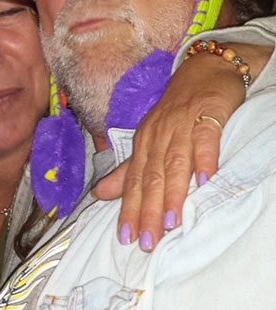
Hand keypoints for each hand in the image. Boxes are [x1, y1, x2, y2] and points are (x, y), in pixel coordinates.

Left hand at [94, 43, 270, 250]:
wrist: (206, 69)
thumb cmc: (177, 110)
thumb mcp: (150, 139)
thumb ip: (129, 170)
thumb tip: (100, 195)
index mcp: (144, 143)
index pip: (134, 181)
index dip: (129, 209)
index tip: (126, 237)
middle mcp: (159, 135)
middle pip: (151, 177)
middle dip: (147, 210)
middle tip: (146, 241)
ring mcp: (182, 124)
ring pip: (175, 162)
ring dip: (172, 192)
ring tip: (170, 221)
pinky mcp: (208, 114)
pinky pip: (205, 139)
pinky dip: (205, 159)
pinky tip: (206, 181)